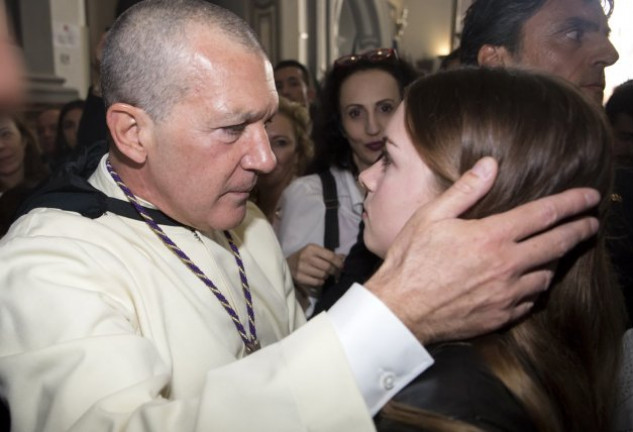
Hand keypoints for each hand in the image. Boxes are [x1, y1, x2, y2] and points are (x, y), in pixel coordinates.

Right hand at [286, 244, 344, 293]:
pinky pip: (317, 282)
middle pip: (328, 267)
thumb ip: (328, 254)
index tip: (342, 266)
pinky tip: (318, 278)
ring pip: (323, 275)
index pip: (330, 256)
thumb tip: (344, 257)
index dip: (339, 263)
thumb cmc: (303, 257)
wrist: (286, 264)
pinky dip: (320, 282)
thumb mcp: (314, 251)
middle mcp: (306, 257)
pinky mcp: (299, 277)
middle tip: (334, 272)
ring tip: (323, 274)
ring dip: (326, 276)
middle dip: (334, 271)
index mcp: (311, 248)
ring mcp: (302, 268)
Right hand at [365, 157, 599, 343]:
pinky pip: (531, 300)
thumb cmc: (410, 260)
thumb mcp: (430, 216)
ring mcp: (507, 294)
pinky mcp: (501, 316)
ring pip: (547, 275)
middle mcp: (507, 266)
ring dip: (555, 261)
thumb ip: (465, 190)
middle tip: (591, 223)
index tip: (590, 196)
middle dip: (579, 230)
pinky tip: (529, 282)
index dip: (572, 203)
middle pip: (557, 244)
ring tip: (555, 252)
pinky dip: (535, 288)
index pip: (544, 214)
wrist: (400, 310)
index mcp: (491, 237)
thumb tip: (490, 164)